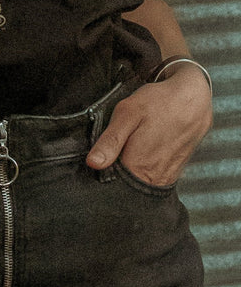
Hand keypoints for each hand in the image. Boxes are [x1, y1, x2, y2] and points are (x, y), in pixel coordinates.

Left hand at [86, 65, 212, 185]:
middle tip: (114, 149)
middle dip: (114, 173)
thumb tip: (93, 164)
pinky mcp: (173, 174)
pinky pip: (151, 179)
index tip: (97, 160)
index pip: (110, 186)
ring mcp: (166, 178)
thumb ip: (111, 140)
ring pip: (138, 184)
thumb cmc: (159, 102)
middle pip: (124, 187)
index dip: (100, 174)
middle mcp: (154, 179)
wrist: (194, 98)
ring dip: (128, 171)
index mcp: (138, 167)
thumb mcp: (128, 113)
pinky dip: (142, 169)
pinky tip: (141, 150)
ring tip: (130, 147)